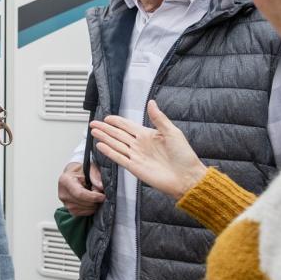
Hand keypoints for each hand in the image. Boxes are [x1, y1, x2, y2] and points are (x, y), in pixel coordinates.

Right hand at [58, 161, 103, 216]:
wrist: (75, 176)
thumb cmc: (82, 171)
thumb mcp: (90, 168)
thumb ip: (95, 176)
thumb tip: (101, 187)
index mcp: (65, 180)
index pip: (79, 194)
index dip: (93, 197)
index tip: (103, 196)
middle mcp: (62, 193)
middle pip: (82, 202)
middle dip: (95, 200)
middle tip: (101, 194)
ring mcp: (65, 202)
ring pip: (84, 209)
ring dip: (93, 205)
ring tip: (95, 196)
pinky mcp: (69, 209)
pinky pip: (83, 213)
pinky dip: (90, 209)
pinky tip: (92, 201)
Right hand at [90, 100, 207, 200]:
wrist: (187, 177)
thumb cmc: (184, 155)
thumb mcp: (173, 132)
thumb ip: (158, 118)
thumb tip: (151, 102)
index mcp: (148, 135)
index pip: (128, 126)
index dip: (117, 121)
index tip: (107, 117)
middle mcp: (140, 145)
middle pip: (118, 134)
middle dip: (105, 128)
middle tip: (93, 123)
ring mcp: (136, 156)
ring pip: (115, 144)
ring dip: (104, 138)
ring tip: (93, 132)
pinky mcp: (134, 167)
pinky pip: (118, 157)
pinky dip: (108, 152)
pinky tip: (100, 145)